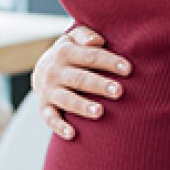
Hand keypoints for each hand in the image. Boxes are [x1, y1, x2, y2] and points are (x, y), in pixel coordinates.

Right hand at [31, 25, 130, 139]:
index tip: (128, 69)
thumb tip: (96, 41)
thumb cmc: (71, 54)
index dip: (109, 61)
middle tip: (118, 91)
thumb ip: (85, 35)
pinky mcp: (44, 107)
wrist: (41, 70)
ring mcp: (49, 91)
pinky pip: (50, 118)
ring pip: (66, 99)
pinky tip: (72, 134)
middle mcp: (54, 71)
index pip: (90, 56)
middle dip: (99, 85)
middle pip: (80, 78)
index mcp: (65, 52)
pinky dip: (59, 127)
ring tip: (100, 112)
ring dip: (82, 106)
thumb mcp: (73, 39)